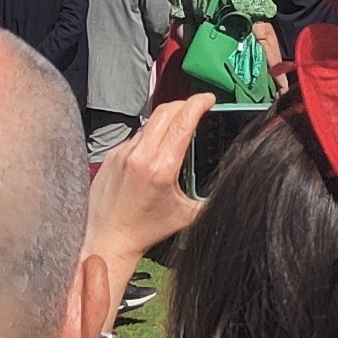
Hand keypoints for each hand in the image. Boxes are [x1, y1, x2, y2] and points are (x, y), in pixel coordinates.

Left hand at [82, 97, 206, 279]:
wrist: (108, 238)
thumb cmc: (145, 230)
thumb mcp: (186, 215)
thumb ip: (209, 196)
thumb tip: (229, 181)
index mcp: (162, 167)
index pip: (183, 121)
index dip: (199, 103)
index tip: (209, 99)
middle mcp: (140, 155)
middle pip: (166, 111)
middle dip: (185, 104)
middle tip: (197, 108)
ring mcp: (122, 153)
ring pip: (150, 123)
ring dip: (166, 121)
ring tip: (176, 132)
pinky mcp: (111, 155)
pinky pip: (135, 137)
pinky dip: (149, 138)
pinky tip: (153, 153)